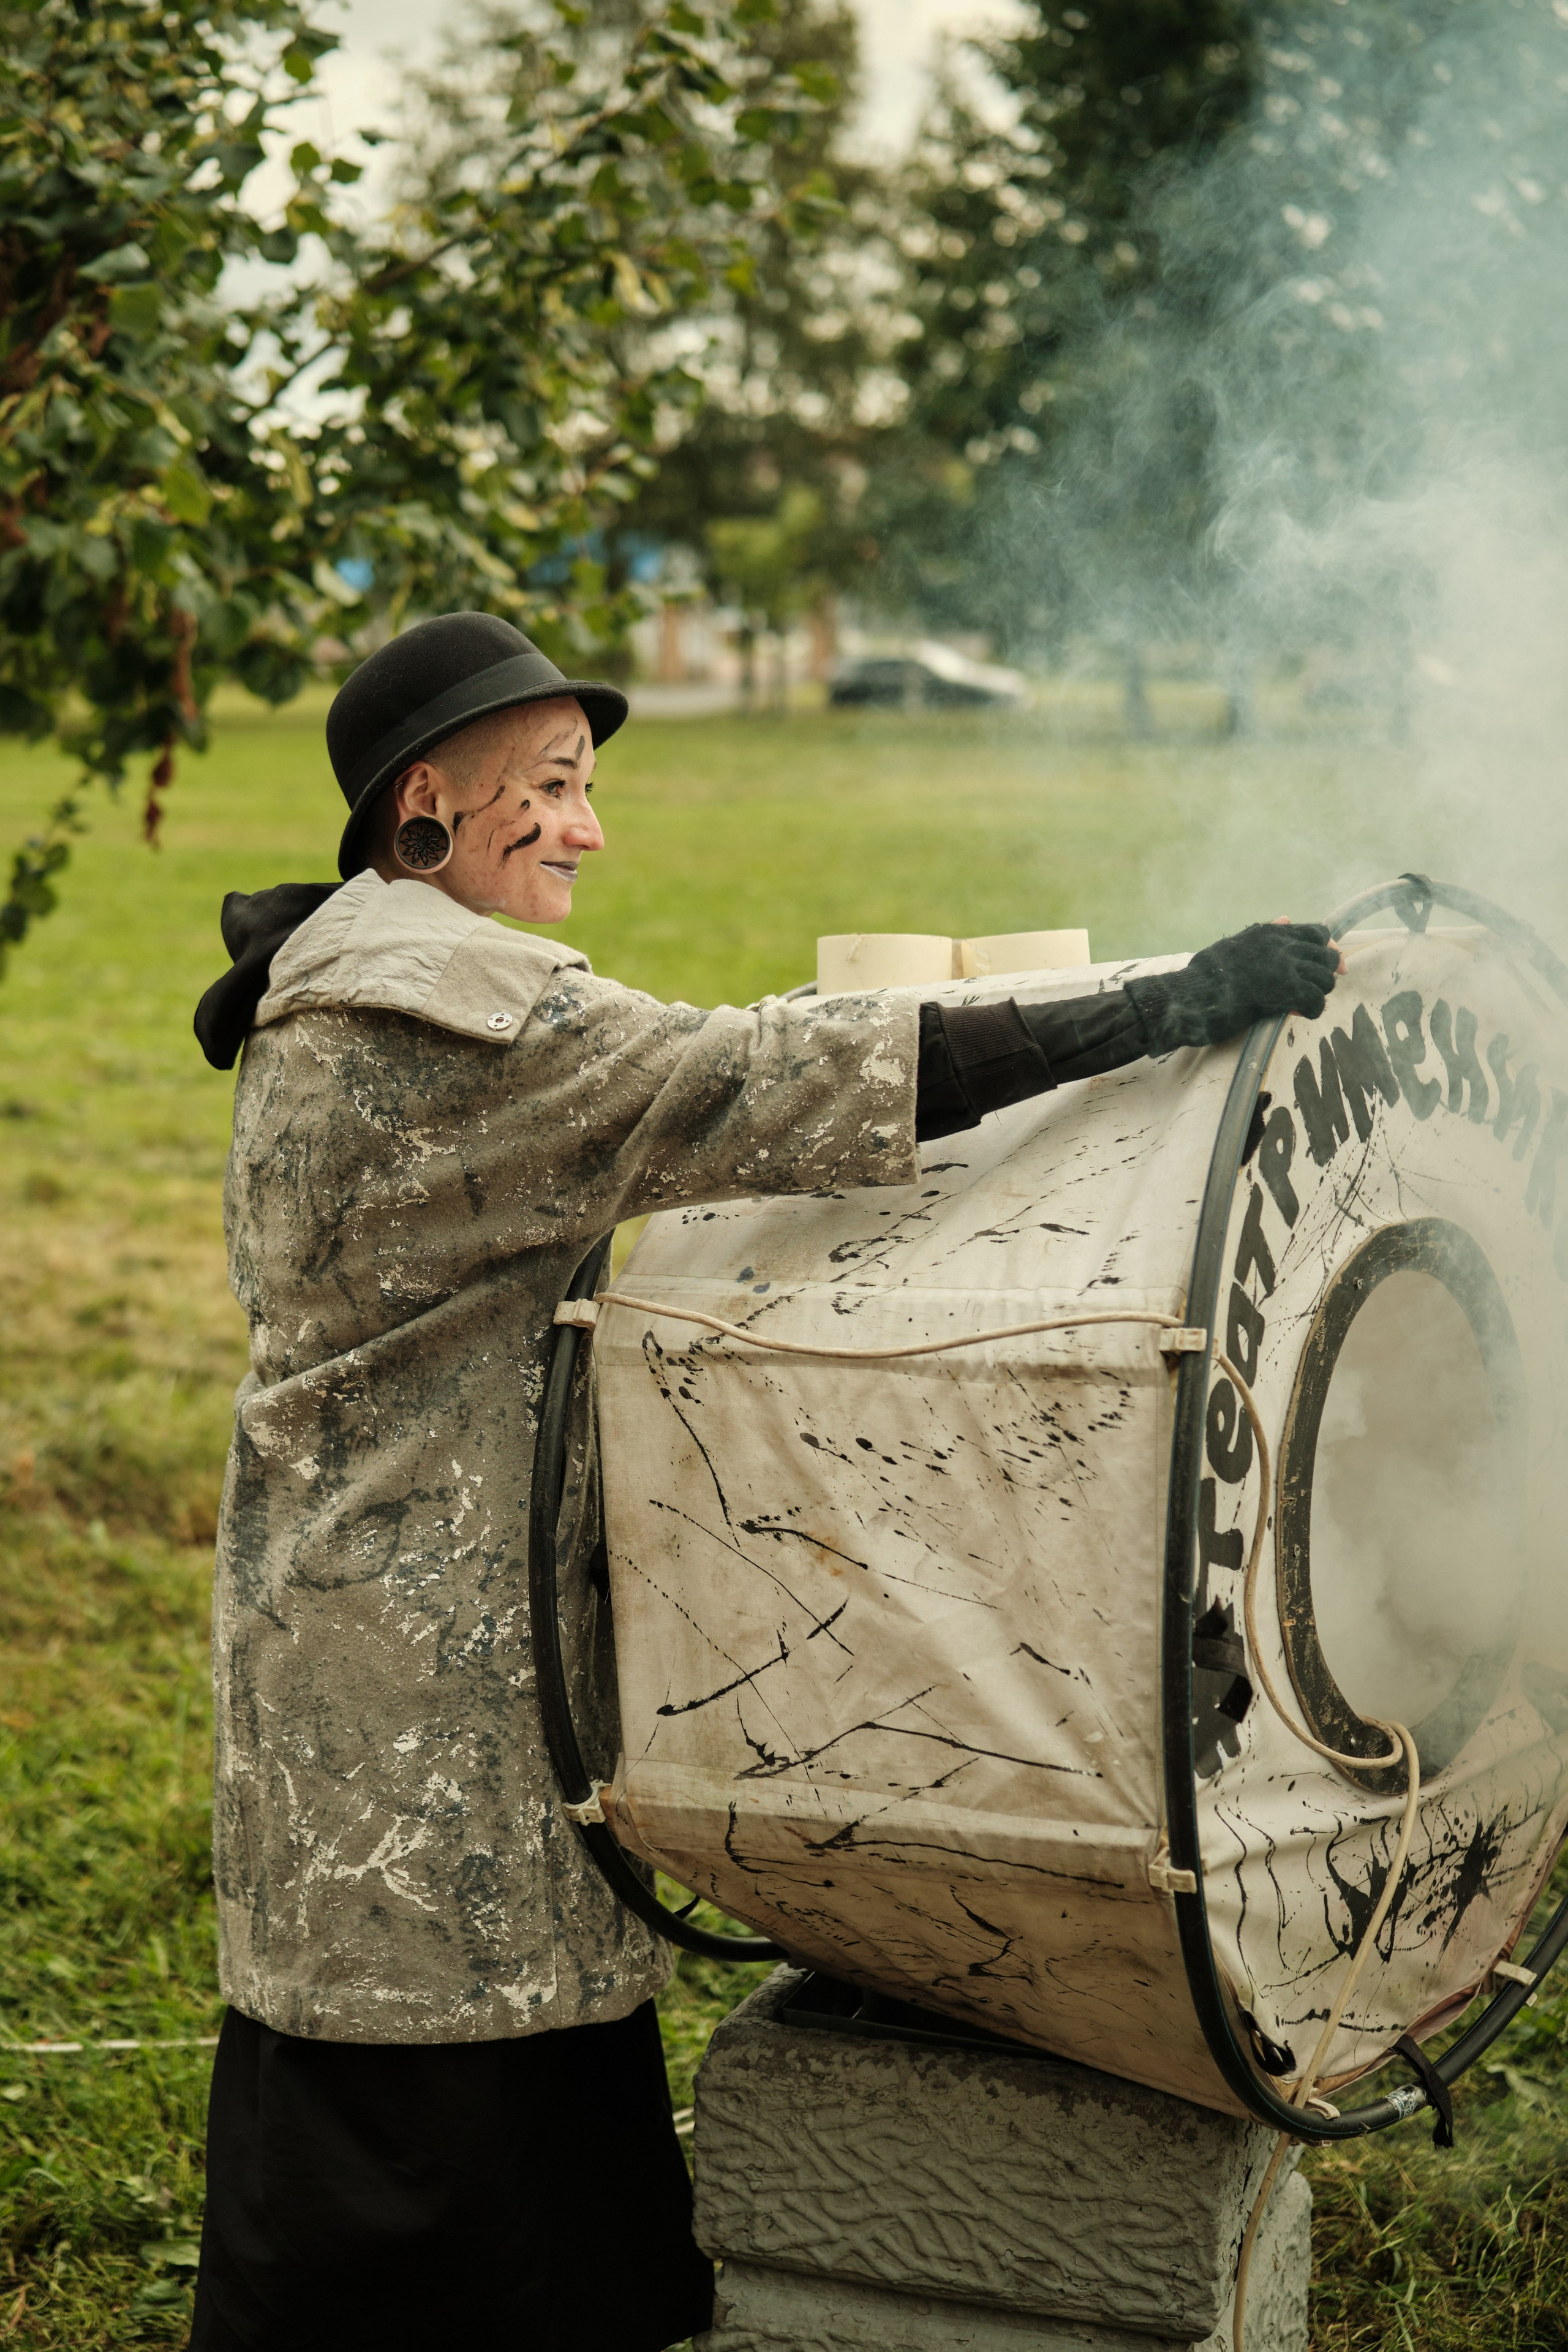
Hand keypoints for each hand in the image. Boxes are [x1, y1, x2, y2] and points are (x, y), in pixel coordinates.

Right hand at [1124, 920, 1341, 1053]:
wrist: (1190, 996)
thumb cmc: (1204, 976)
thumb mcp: (1233, 945)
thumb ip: (1261, 933)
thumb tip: (1285, 918)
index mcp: (1269, 932)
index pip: (1316, 933)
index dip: (1326, 949)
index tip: (1328, 965)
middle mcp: (1282, 945)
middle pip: (1327, 956)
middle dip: (1326, 975)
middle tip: (1314, 991)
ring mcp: (1285, 967)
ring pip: (1325, 979)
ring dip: (1318, 994)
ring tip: (1301, 1005)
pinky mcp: (1285, 991)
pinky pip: (1317, 1001)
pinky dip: (1312, 1011)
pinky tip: (1297, 1015)